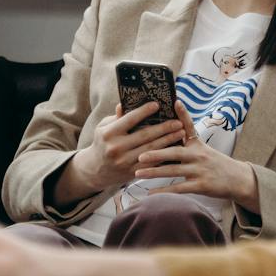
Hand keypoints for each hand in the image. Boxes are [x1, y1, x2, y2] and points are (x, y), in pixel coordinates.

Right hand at [70, 102, 185, 193]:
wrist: (94, 170)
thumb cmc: (102, 143)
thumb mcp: (103, 127)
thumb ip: (116, 117)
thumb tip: (125, 103)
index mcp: (109, 133)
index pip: (129, 119)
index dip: (144, 111)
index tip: (157, 105)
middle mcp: (116, 148)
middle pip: (144, 135)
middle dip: (163, 128)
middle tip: (177, 121)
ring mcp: (124, 162)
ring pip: (151, 149)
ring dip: (168, 140)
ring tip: (181, 132)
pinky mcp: (131, 172)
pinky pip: (151, 163)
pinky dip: (164, 155)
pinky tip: (174, 148)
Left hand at [131, 100, 258, 206]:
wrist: (238, 179)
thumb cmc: (217, 163)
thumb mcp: (204, 149)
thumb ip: (187, 142)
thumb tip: (171, 132)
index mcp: (197, 145)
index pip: (189, 127)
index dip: (183, 114)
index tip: (175, 102)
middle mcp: (199, 155)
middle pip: (175, 152)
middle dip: (156, 153)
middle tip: (139, 154)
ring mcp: (200, 171)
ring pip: (174, 171)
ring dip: (154, 172)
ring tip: (138, 172)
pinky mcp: (201, 185)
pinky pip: (179, 188)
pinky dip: (164, 190)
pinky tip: (150, 193)